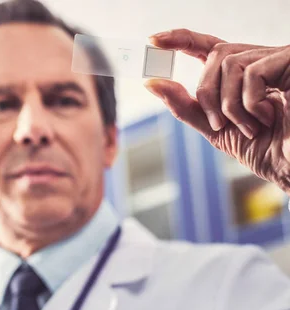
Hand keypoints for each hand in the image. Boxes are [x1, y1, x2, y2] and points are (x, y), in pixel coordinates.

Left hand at [144, 29, 289, 193]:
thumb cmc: (266, 148)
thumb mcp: (216, 128)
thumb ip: (186, 106)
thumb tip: (153, 83)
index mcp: (242, 74)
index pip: (208, 46)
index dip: (182, 39)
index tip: (154, 40)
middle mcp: (260, 61)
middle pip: (215, 57)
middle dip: (206, 94)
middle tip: (220, 124)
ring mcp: (277, 60)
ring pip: (230, 64)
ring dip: (229, 105)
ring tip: (251, 127)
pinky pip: (252, 73)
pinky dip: (250, 103)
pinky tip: (267, 118)